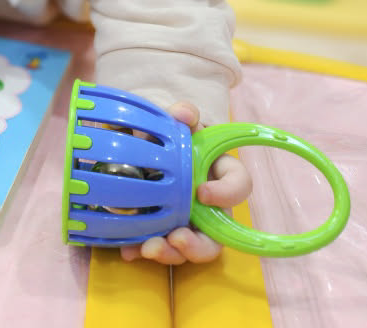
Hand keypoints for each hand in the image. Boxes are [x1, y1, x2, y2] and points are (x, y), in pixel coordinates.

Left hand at [119, 102, 251, 264]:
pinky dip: (142, 250)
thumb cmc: (175, 134)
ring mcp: (188, 222)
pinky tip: (127, 250)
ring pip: (188, 248)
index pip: (239, 184)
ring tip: (147, 249)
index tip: (202, 193)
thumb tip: (183, 112)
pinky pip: (159, 247)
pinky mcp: (164, 232)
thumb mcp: (178, 121)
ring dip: (169, 253)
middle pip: (216, 236)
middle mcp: (209, 205)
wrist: (148, 143)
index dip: (226, 193)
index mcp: (219, 173)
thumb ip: (183, 115)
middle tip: (176, 240)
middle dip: (197, 245)